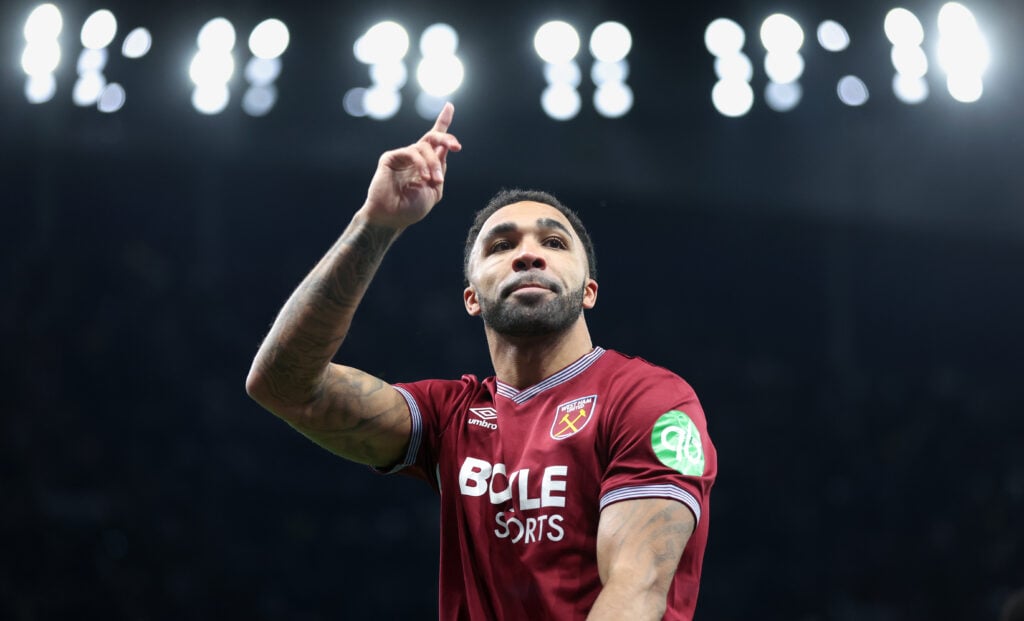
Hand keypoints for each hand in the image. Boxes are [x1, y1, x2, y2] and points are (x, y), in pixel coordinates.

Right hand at [361, 102, 461, 228]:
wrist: (392, 218)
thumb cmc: (412, 209)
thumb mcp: (435, 191)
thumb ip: (440, 169)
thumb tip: (443, 149)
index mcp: (426, 164)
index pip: (435, 140)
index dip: (442, 121)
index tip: (449, 105)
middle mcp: (414, 157)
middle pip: (432, 137)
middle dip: (446, 138)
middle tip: (457, 146)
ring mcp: (402, 156)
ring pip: (424, 148)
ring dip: (433, 164)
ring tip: (435, 180)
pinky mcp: (391, 157)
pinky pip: (412, 153)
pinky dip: (422, 164)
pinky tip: (424, 178)